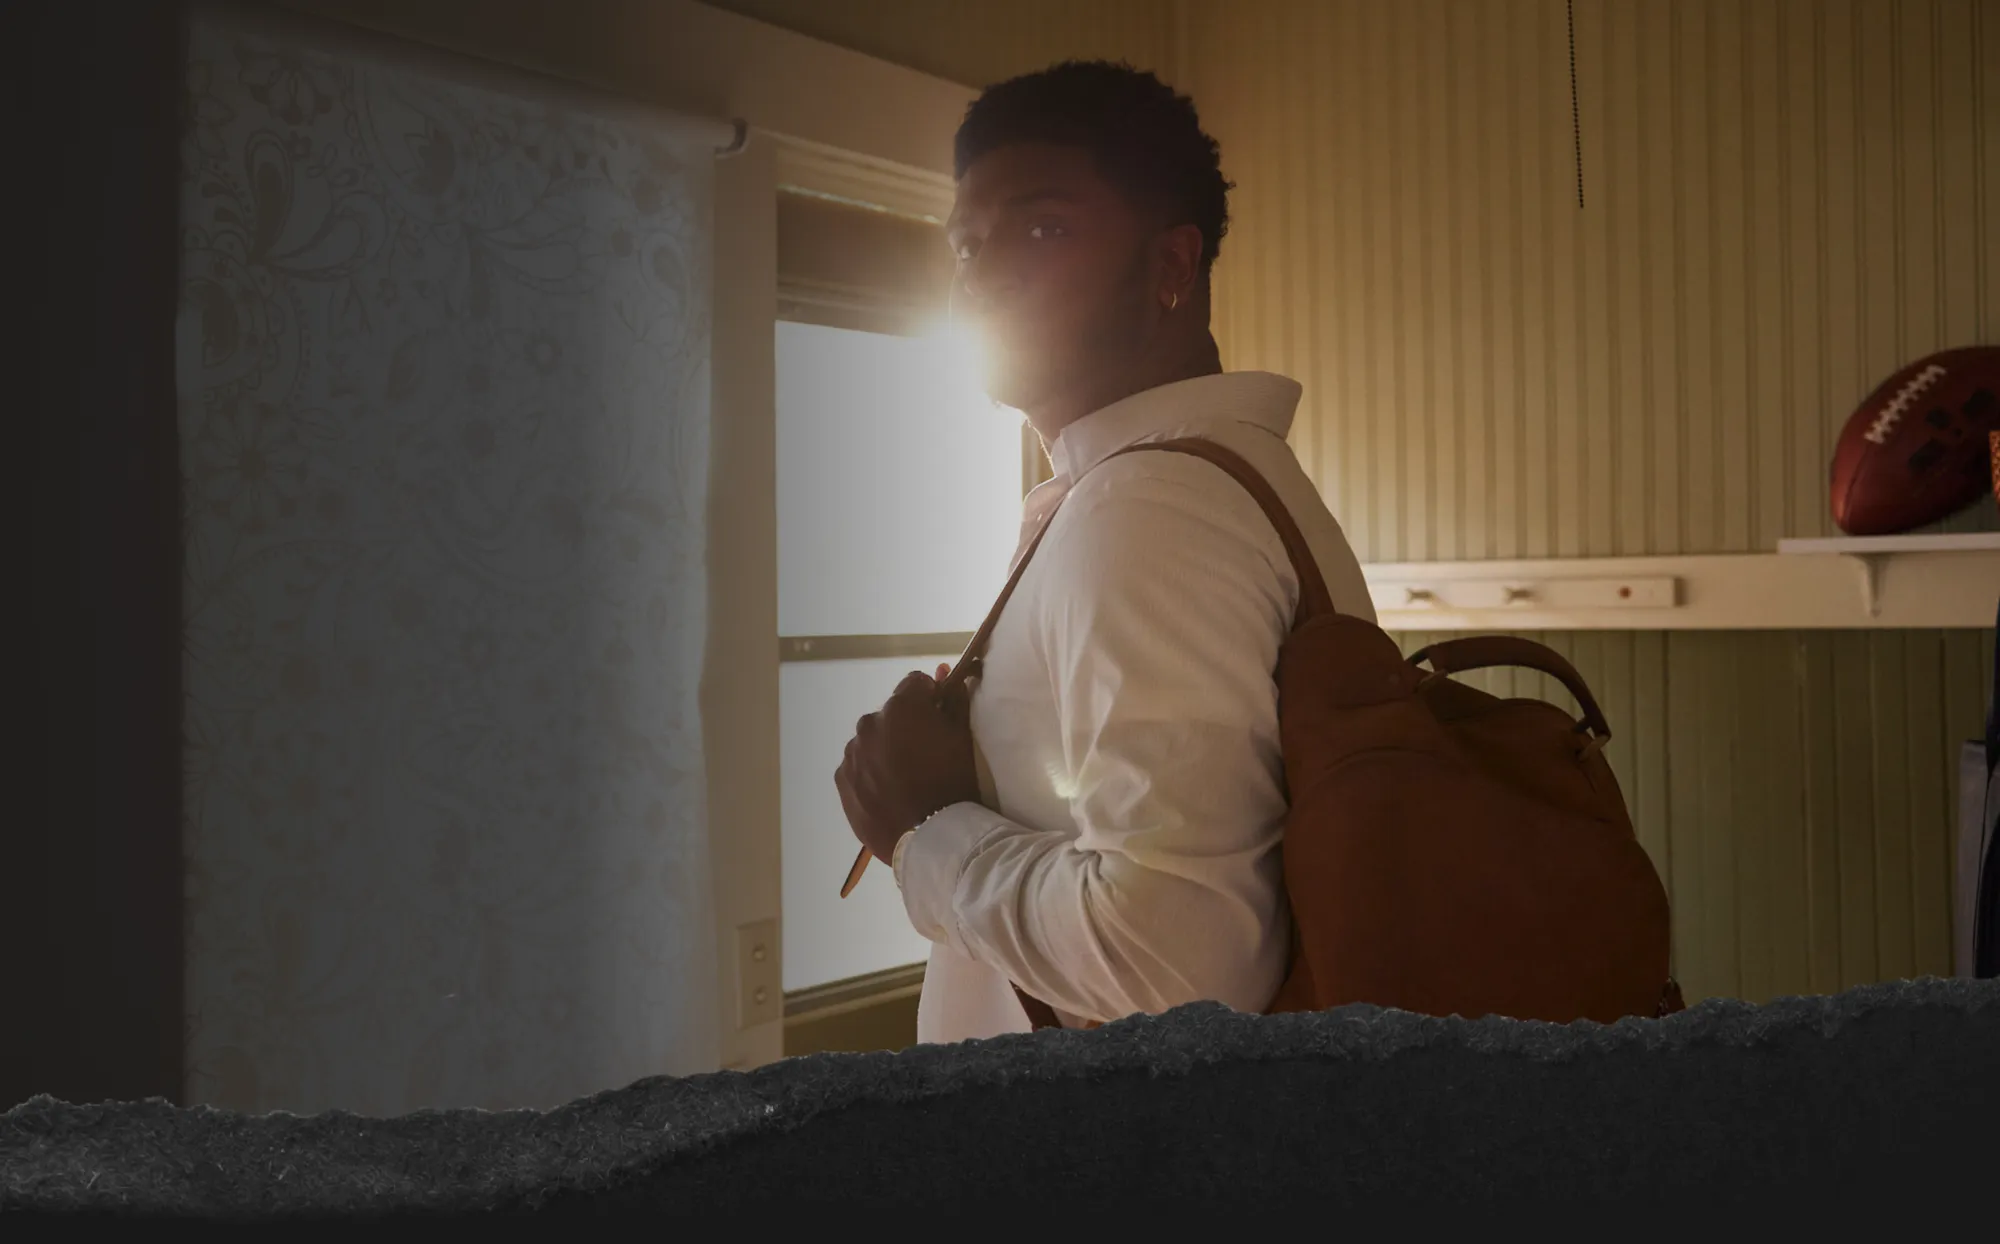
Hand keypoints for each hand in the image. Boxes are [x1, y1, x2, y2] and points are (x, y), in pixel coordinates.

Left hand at [835, 664, 980, 865]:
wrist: (931, 836)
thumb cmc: (952, 782)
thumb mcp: (963, 736)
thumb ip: (954, 699)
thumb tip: (946, 672)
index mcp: (900, 707)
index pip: (915, 684)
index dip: (930, 698)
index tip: (939, 718)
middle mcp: (869, 723)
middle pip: (891, 714)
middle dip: (905, 726)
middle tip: (924, 756)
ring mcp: (852, 753)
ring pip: (871, 741)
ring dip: (885, 750)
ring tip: (904, 780)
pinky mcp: (842, 780)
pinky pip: (857, 766)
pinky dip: (869, 773)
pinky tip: (888, 793)